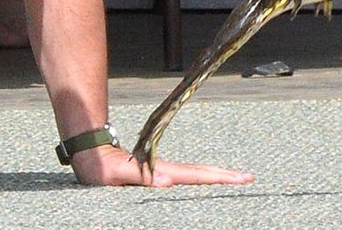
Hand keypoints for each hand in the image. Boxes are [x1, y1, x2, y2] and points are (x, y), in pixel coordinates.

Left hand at [71, 144, 254, 187]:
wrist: (91, 156)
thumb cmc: (101, 167)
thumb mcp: (117, 174)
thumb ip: (140, 175)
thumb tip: (167, 181)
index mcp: (161, 171)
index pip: (196, 175)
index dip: (219, 177)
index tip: (241, 176)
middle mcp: (165, 171)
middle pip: (201, 173)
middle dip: (226, 176)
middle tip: (250, 177)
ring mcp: (162, 173)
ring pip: (195, 175)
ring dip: (216, 176)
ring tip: (236, 179)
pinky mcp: (156, 176)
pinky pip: (184, 179)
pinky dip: (200, 180)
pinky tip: (205, 184)